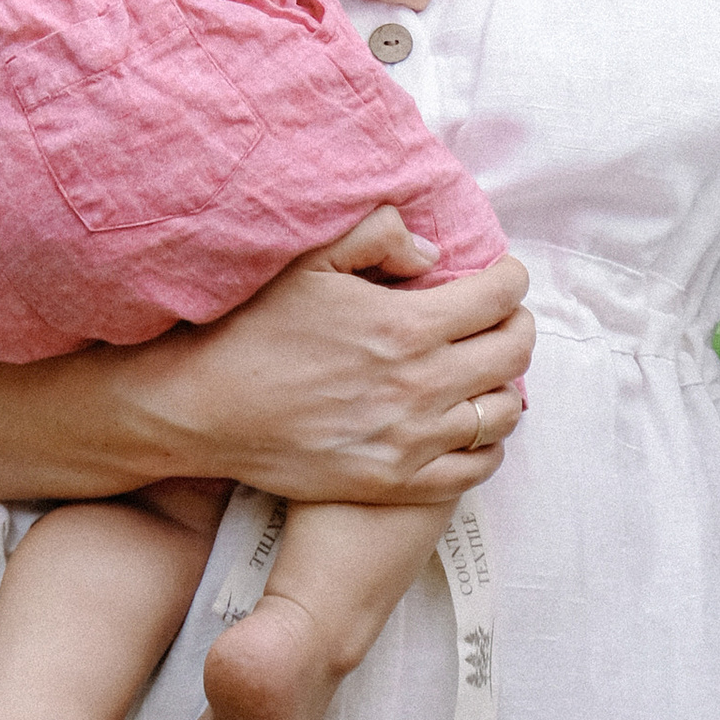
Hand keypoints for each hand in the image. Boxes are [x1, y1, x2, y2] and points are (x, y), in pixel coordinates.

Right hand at [0, 209, 530, 509]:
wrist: (201, 411)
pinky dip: (488, 444)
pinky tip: (473, 424)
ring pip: (501, 414)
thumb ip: (377, 236)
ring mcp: (411, 442)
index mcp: (407, 326)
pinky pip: (474, 468)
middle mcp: (422, 387)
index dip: (510, 278)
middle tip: (504, 316)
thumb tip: (431, 253)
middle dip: (517, 325)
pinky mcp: (393, 482)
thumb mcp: (307, 261)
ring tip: (488, 369)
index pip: (499, 297)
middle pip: (512, 353)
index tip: (502, 274)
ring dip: (506, 384)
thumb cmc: (251, 329)